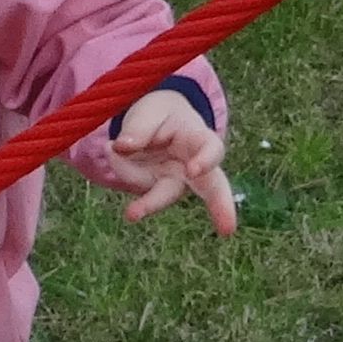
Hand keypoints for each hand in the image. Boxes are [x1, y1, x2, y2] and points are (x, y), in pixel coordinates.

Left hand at [75, 86, 238, 232]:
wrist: (153, 121)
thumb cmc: (160, 114)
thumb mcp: (150, 111)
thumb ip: (139, 128)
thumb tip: (122, 147)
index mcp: (200, 139)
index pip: (211, 149)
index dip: (206, 160)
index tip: (194, 170)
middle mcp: (194, 166)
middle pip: (212, 188)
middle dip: (222, 209)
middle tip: (228, 231)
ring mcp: (175, 181)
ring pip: (162, 197)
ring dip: (145, 204)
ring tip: (125, 192)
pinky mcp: (155, 190)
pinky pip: (134, 183)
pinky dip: (121, 165)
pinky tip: (114, 148)